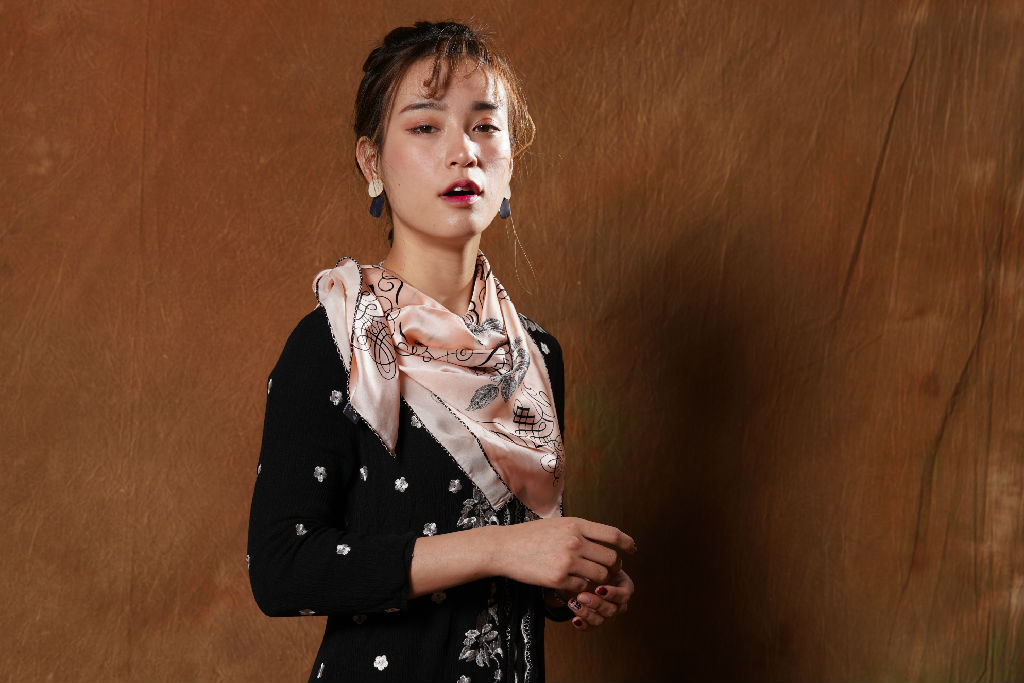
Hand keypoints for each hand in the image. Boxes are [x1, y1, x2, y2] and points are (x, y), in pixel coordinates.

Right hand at [490, 517, 635, 593]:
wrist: (504, 547)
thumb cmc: (531, 535)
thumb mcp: (559, 524)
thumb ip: (581, 530)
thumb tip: (605, 540)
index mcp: (576, 524)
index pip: (613, 535)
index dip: (627, 544)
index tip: (632, 549)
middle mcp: (575, 541)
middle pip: (612, 559)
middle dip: (615, 567)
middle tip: (609, 570)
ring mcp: (568, 561)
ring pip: (600, 576)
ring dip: (600, 580)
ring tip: (591, 578)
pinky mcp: (559, 579)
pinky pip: (582, 587)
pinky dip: (581, 588)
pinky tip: (571, 583)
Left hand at [567, 568, 634, 630]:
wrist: (578, 574)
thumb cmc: (591, 565)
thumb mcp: (597, 562)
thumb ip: (600, 565)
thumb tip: (596, 565)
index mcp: (624, 587)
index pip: (624, 595)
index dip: (613, 594)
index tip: (599, 589)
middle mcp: (618, 603)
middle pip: (612, 609)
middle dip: (596, 603)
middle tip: (581, 596)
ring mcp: (607, 614)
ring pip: (601, 620)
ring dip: (586, 613)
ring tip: (573, 603)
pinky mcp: (594, 621)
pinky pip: (590, 627)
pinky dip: (583, 625)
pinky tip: (575, 620)